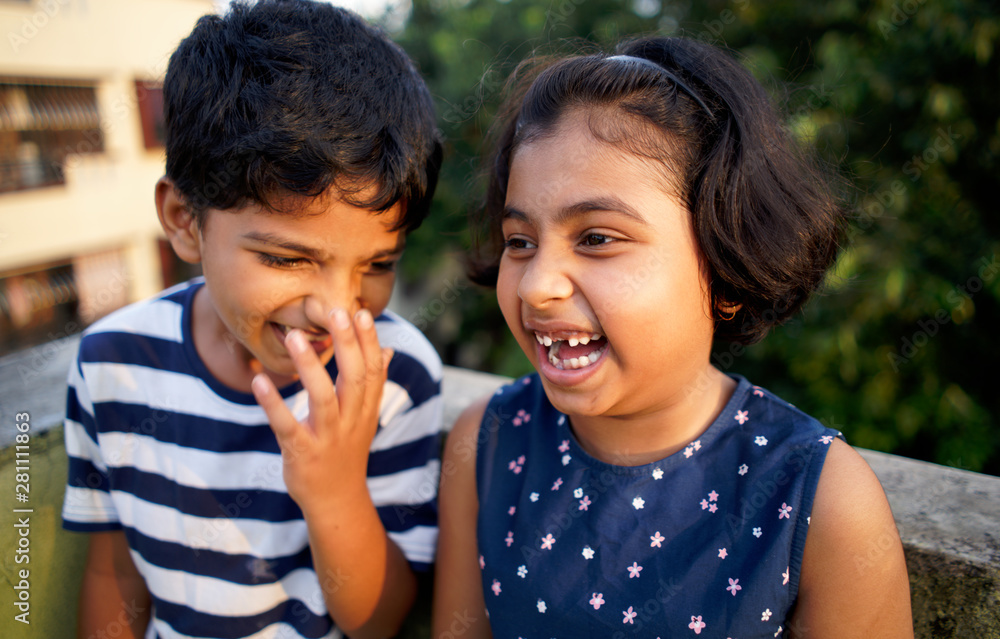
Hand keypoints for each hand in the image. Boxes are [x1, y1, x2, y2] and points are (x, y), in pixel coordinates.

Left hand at [251, 308, 392, 512]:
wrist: (337, 501)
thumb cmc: (347, 451)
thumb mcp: (365, 418)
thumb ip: (374, 384)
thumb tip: (388, 351)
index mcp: (366, 410)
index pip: (372, 370)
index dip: (369, 341)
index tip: (362, 312)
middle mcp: (351, 421)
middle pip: (354, 379)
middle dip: (347, 344)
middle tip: (335, 311)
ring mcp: (327, 438)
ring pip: (322, 398)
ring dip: (309, 366)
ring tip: (294, 336)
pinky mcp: (302, 453)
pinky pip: (287, 426)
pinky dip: (273, 404)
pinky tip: (259, 382)